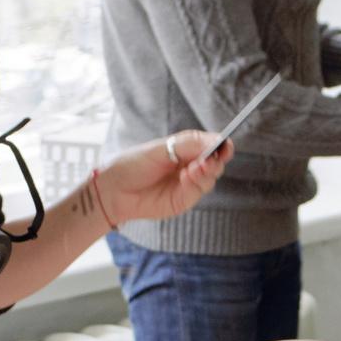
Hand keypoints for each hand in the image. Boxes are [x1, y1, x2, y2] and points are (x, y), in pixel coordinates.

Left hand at [97, 130, 233, 222]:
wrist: (115, 189)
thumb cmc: (134, 164)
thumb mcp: (161, 148)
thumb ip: (190, 144)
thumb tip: (218, 140)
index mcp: (185, 150)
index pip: (211, 146)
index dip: (221, 145)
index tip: (225, 145)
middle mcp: (190, 166)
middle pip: (215, 162)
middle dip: (215, 160)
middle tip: (207, 159)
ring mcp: (188, 184)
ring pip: (210, 178)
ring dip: (206, 172)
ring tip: (192, 169)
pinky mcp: (184, 200)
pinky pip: (199, 191)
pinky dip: (197, 183)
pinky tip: (186, 178)